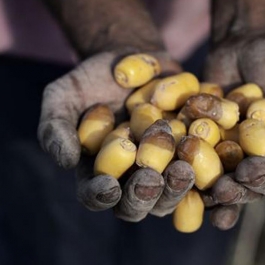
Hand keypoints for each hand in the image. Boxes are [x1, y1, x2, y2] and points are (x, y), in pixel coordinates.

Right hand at [38, 50, 195, 219]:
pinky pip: (201, 173)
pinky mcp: (189, 158)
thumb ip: (56, 127)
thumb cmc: (89, 83)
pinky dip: (206, 170)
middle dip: (144, 195)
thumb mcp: (62, 98)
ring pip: (171, 195)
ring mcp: (163, 172)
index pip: (97, 195)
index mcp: (98, 175)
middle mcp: (132, 180)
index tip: (107, 184)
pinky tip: (209, 157)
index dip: (101, 195)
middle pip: (138, 204)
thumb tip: (65, 160)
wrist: (131, 60)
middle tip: (150, 179)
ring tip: (183, 169)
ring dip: (177, 187)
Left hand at [204, 30, 264, 228]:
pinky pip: (209, 175)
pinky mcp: (213, 153)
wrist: (241, 43)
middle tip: (246, 175)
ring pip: (239, 185)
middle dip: (259, 182)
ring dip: (231, 193)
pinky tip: (196, 197)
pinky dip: (203, 190)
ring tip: (221, 191)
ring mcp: (242, 158)